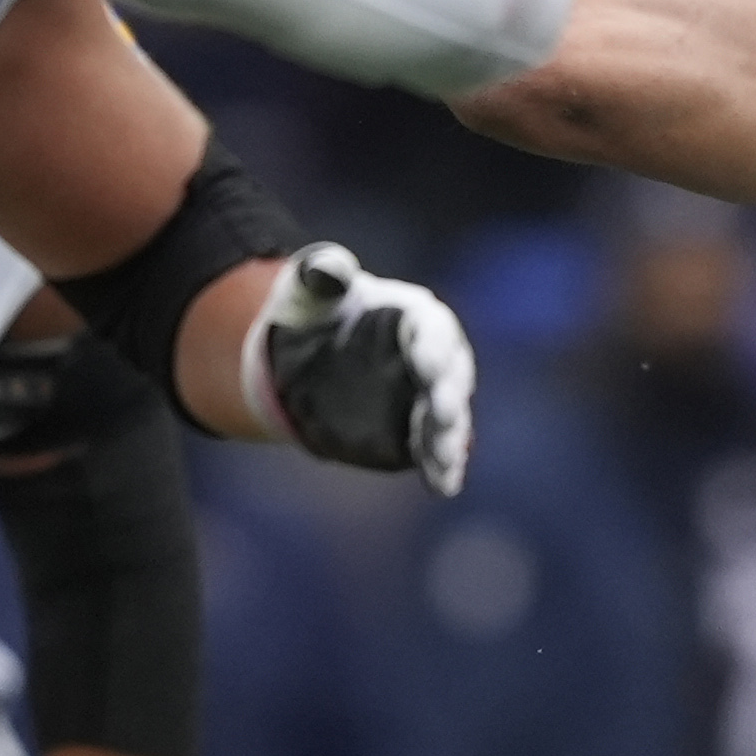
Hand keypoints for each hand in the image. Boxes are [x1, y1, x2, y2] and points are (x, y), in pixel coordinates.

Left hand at [246, 240, 474, 491]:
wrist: (303, 358)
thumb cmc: (316, 312)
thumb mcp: (309, 287)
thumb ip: (322, 275)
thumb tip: (328, 269)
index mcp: (416, 317)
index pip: (433, 329)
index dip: (432, 345)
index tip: (424, 362)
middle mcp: (435, 359)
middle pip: (452, 378)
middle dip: (448, 396)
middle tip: (443, 412)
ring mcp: (428, 400)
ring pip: (449, 421)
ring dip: (448, 440)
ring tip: (443, 460)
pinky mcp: (415, 433)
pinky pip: (434, 452)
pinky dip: (442, 468)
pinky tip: (443, 486)